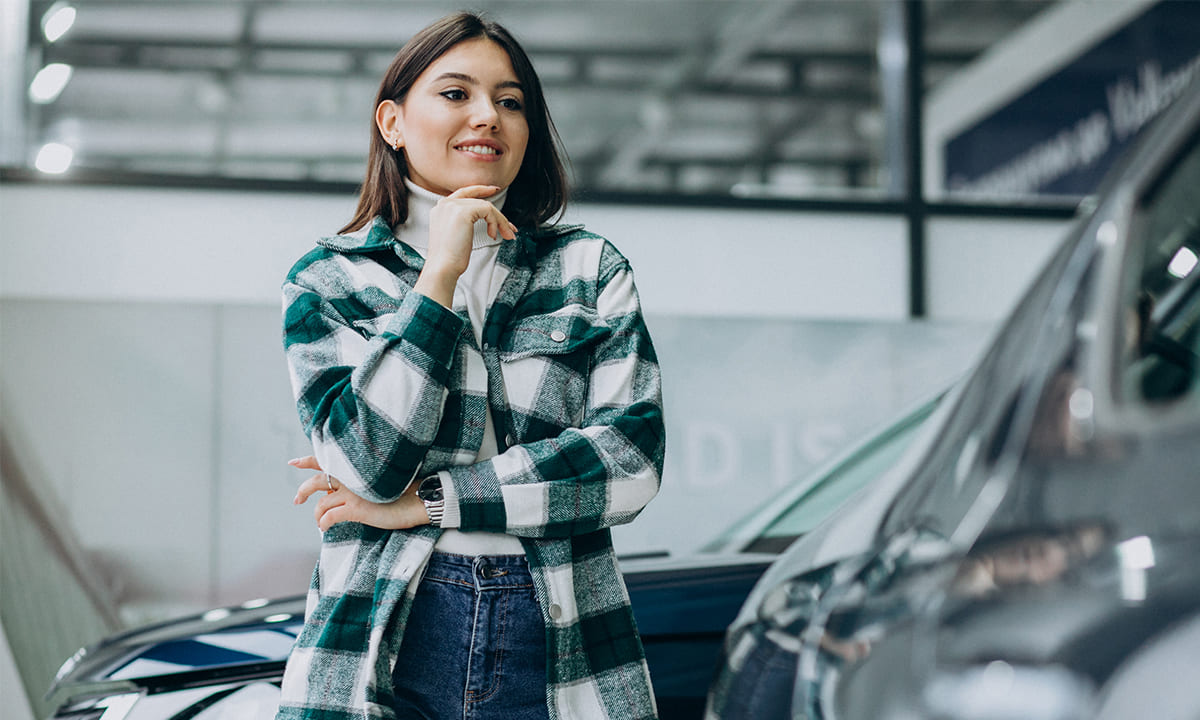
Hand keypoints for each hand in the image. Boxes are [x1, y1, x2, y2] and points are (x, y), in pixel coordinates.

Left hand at [289, 456, 428, 531]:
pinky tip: (325, 528)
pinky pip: (329, 517)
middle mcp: (352, 477)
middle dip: (303, 491)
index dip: (307, 460)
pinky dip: (323, 524)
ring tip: (320, 522)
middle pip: (317, 480)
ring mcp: (353, 492)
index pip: (327, 460)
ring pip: (321, 504)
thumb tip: (343, 492)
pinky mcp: (356, 509)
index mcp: (357, 468)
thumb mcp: (380, 481)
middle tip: (297, 500)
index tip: (293, 462)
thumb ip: (361, 482)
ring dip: (317, 515)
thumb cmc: (406, 491)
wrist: (420, 499)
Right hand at [414, 185, 517, 306]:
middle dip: (498, 216)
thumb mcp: (456, 235)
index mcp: (441, 209)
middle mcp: (445, 204)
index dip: (480, 189)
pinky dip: (495, 223)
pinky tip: (492, 236)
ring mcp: (452, 206)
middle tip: (511, 230)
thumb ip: (465, 222)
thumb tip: (489, 218)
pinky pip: (488, 210)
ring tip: (507, 236)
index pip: (464, 192)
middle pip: (479, 201)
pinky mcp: (462, 211)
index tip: (494, 190)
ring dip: (500, 222)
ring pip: (486, 206)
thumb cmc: (450, 259)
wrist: (443, 267)